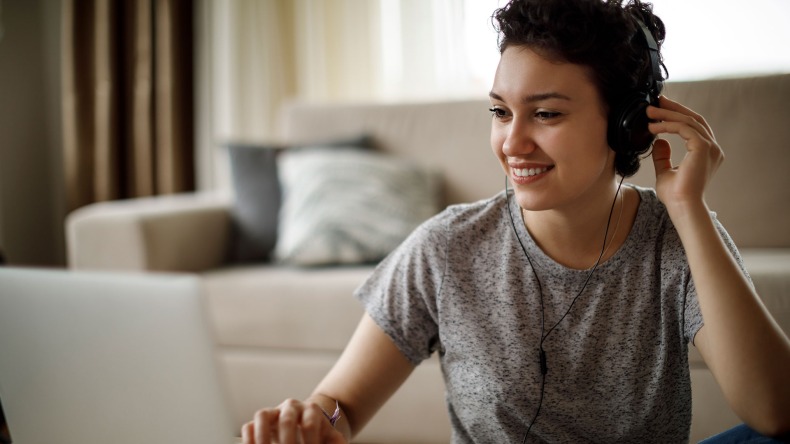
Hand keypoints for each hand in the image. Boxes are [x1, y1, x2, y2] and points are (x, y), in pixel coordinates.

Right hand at [241, 398, 347, 443]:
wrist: (309, 426)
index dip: (310, 441)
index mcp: (311, 410)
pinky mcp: (260, 422)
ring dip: (263, 437)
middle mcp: (291, 407)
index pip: (309, 423)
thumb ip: (336, 443)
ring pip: (262, 415)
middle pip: (287, 419)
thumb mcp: (332, 438)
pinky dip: (249, 440)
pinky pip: (249, 426)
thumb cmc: (320, 435)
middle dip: (288, 441)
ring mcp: (273, 412)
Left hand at [647, 95, 723, 212]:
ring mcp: (710, 147)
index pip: (694, 126)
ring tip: (649, 112)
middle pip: (694, 119)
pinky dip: (667, 125)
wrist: (682, 207)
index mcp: (707, 153)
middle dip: (674, 108)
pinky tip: (653, 127)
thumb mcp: (665, 172)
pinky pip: (684, 128)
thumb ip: (663, 157)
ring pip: (688, 121)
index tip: (661, 108)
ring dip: (667, 114)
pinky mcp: (702, 148)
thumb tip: (659, 141)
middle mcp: (712, 148)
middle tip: (656, 101)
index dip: (678, 115)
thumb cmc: (676, 195)